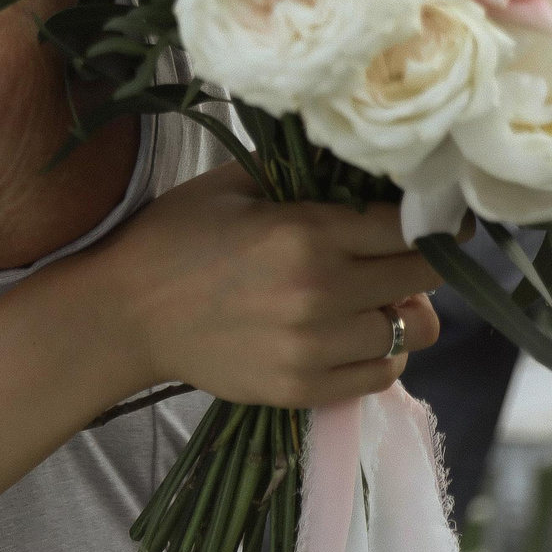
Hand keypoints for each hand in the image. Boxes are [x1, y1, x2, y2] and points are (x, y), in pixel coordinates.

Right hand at [77, 163, 442, 407]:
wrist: (123, 314)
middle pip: (424, 277)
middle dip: (418, 261)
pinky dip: (381, 353)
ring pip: (414, 330)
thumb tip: (365, 163)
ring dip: (400, 310)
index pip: (412, 227)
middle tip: (392, 255)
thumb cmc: (174, 238)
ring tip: (369, 299)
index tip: (428, 217)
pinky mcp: (303, 388)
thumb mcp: (234, 185)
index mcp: (307, 232)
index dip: (428, 219)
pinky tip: (351, 334)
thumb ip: (303, 174)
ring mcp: (315, 347)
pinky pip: (383, 374)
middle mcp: (321, 291)